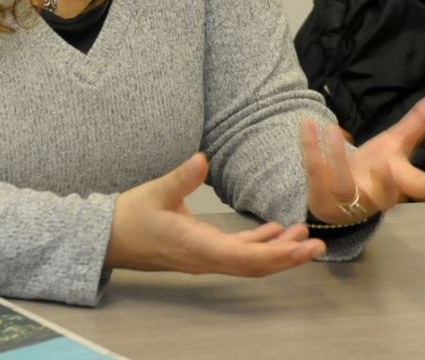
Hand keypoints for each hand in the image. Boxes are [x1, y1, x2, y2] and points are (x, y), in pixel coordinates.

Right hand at [104, 153, 324, 274]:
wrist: (106, 238)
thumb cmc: (129, 217)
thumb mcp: (154, 193)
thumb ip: (180, 177)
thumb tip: (201, 158)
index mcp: (197, 246)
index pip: (245, 259)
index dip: (277, 255)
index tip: (302, 249)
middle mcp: (205, 258)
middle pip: (254, 266)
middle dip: (287, 257)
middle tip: (318, 245)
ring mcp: (204, 257)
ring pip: (248, 261)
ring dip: (276, 251)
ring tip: (304, 235)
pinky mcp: (201, 250)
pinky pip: (236, 253)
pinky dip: (259, 245)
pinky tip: (275, 231)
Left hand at [299, 90, 424, 224]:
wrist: (335, 200)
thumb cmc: (373, 171)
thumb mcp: (396, 145)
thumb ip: (420, 123)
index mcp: (397, 185)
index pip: (416, 186)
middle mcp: (373, 195)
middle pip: (384, 193)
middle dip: (386, 181)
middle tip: (385, 163)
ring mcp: (345, 198)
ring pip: (343, 184)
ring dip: (337, 158)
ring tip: (332, 130)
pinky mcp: (320, 193)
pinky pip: (314, 172)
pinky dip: (310, 148)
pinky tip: (309, 125)